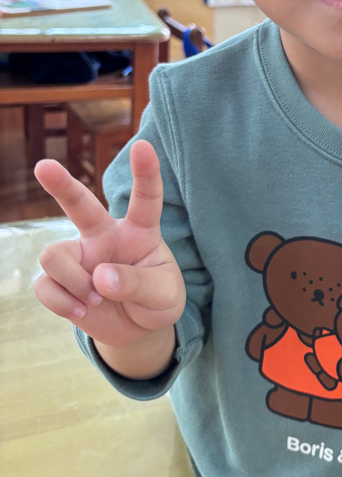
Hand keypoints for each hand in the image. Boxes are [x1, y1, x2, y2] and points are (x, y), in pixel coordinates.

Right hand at [33, 140, 184, 349]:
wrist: (137, 330)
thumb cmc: (156, 300)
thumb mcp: (164, 295)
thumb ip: (138, 283)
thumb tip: (100, 277)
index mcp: (139, 232)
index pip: (145, 199)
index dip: (145, 173)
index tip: (143, 146)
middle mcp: (104, 237)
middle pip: (80, 205)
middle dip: (62, 185)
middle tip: (43, 166)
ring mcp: (80, 257)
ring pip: (55, 255)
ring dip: (74, 283)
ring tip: (95, 299)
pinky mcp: (59, 281)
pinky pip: (45, 285)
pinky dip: (63, 303)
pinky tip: (82, 310)